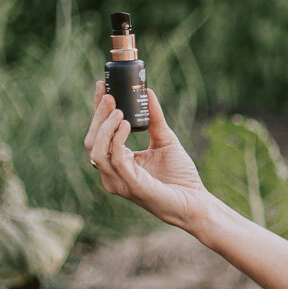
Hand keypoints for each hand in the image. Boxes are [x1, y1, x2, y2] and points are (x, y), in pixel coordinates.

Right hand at [84, 81, 211, 228]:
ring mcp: (118, 181)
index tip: (102, 86)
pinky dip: (117, 140)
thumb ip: (155, 118)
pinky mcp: (131, 186)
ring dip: (105, 127)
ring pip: (96, 151)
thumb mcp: (165, 140)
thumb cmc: (180, 176)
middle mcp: (112, 173)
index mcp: (117, 162)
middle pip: (92, 141)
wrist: (195, 201)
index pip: (99, 134)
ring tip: (119, 109)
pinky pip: (116, 160)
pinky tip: (125, 124)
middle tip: (110, 95)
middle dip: (98, 116)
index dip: (97, 110)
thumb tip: (148, 92)